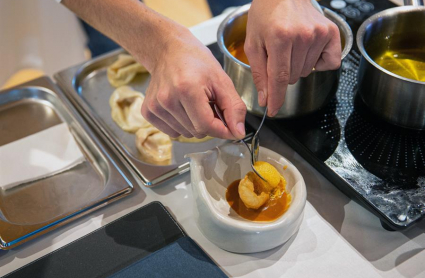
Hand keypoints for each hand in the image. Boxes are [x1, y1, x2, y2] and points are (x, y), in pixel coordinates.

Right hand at [140, 28, 246, 139]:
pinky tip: (182, 107)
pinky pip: (173, 133)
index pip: (207, 126)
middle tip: (209, 105)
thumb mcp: (222, 80)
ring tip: (194, 104)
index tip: (230, 127)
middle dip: (209, 123)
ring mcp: (155, 106)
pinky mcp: (148, 111)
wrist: (168, 50)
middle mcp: (167, 99)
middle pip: (197, 132)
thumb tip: (238, 133)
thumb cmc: (196, 61)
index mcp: (187, 89)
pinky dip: (182, 125)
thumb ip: (234, 108)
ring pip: (186, 134)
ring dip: (195, 124)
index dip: (222, 130)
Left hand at [245, 0, 341, 116]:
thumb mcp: (253, 43)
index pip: (279, 78)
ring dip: (297, 66)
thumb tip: (266, 99)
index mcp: (280, 37)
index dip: (276, 98)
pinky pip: (329, 63)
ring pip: (307, 72)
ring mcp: (320, 34)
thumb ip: (259, 73)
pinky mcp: (332, 32)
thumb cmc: (265, 14)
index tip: (273, 111)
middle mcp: (303, 35)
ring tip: (290, 46)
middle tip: (277, 53)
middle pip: (292, 77)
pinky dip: (318, 63)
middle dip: (281, 73)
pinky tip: (308, 51)